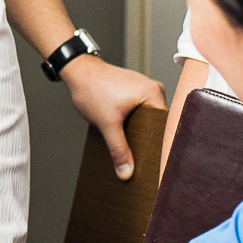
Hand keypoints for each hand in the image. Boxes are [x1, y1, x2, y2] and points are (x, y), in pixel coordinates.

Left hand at [60, 55, 166, 180]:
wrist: (77, 70)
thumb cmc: (91, 88)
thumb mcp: (107, 124)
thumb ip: (118, 149)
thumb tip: (126, 172)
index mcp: (154, 93)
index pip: (165, 127)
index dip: (159, 146)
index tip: (156, 164)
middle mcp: (154, 90)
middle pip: (157, 125)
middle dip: (148, 142)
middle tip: (144, 163)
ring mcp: (144, 91)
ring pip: (147, 121)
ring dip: (139, 134)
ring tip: (135, 153)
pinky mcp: (134, 93)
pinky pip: (139, 114)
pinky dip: (132, 126)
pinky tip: (126, 138)